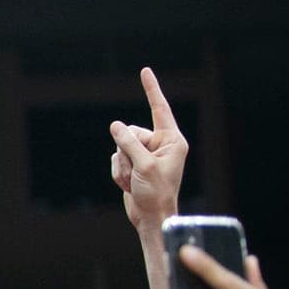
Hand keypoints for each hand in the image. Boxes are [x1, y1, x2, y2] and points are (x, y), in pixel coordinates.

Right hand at [109, 66, 188, 233]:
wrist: (151, 217)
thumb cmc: (156, 193)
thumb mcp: (143, 165)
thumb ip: (128, 142)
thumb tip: (115, 125)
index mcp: (172, 140)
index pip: (160, 109)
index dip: (151, 90)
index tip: (145, 71)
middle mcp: (160, 144)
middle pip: (131, 132)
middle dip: (127, 151)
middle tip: (137, 171)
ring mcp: (146, 154)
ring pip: (120, 146)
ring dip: (122, 166)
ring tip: (134, 181)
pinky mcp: (134, 164)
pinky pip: (116, 159)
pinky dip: (118, 173)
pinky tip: (129, 185)